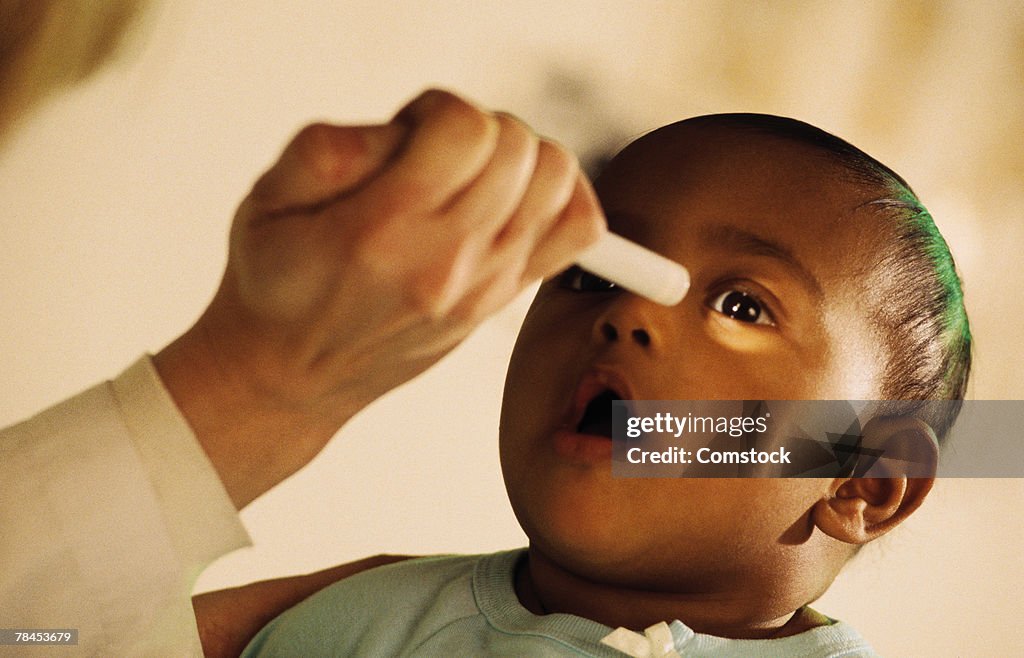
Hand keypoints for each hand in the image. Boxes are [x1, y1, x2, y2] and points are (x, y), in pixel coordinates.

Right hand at [155, 89, 605, 506]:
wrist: (293, 374)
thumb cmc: (279, 284)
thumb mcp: (269, 199)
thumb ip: (335, 146)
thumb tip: (408, 129)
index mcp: (383, 230)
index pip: (465, 129)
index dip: (437, 108)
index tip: (410, 131)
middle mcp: (445, 262)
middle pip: (518, 149)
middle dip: (479, 129)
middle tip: (437, 154)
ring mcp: (483, 284)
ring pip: (557, 180)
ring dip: (522, 158)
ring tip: (475, 175)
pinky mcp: (501, 298)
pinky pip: (577, 230)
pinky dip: (563, 198)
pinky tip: (518, 198)